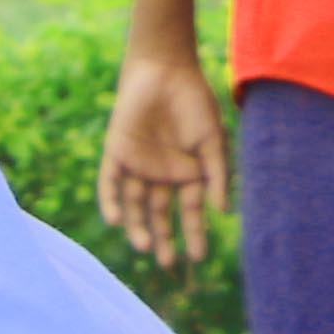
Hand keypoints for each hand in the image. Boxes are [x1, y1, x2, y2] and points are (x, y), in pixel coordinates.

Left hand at [100, 51, 234, 268]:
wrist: (166, 71)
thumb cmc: (195, 104)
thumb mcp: (212, 141)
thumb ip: (216, 175)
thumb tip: (223, 212)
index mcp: (187, 174)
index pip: (189, 212)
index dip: (193, 233)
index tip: (197, 256)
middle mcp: (160, 175)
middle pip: (158, 215)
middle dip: (163, 239)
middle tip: (167, 262)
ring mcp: (137, 166)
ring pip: (134, 204)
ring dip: (136, 226)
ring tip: (143, 246)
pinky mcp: (116, 153)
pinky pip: (110, 183)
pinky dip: (111, 201)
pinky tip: (116, 220)